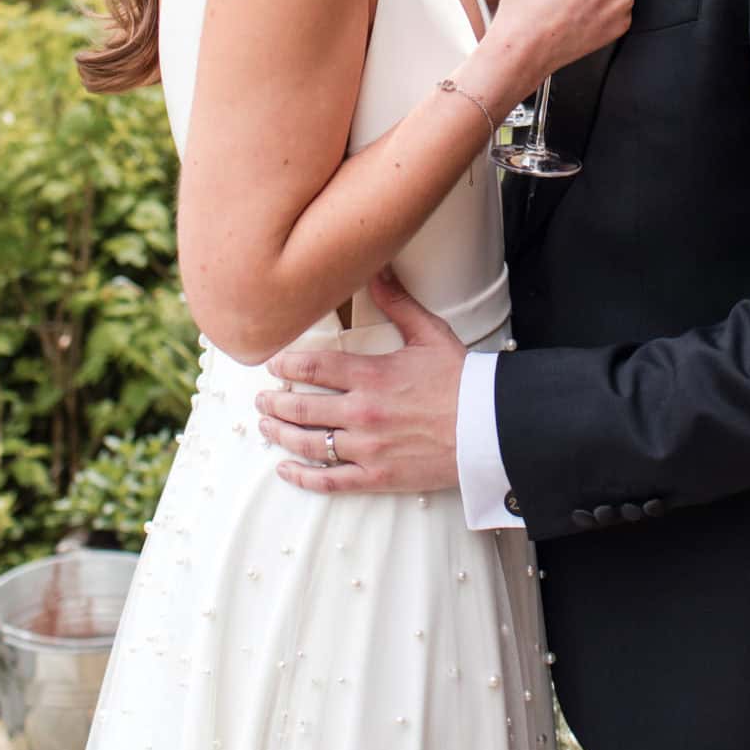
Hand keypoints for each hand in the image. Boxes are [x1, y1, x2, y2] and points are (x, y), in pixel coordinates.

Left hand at [256, 269, 463, 493]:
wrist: (489, 429)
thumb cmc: (462, 381)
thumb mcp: (430, 334)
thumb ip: (398, 303)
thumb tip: (377, 269)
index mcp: (372, 376)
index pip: (313, 368)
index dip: (286, 365)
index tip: (273, 364)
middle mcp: (362, 413)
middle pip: (301, 408)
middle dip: (274, 403)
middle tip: (260, 399)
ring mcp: (367, 448)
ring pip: (308, 444)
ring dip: (281, 435)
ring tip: (266, 427)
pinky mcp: (377, 477)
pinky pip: (330, 480)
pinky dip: (303, 476)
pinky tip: (286, 469)